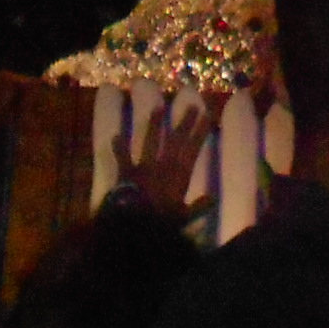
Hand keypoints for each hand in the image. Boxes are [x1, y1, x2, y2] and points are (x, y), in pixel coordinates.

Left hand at [112, 97, 217, 218]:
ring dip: (154, 125)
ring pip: (150, 141)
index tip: (208, 114)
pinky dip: (119, 147)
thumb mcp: (183, 216)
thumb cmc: (160, 219)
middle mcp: (163, 164)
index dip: (201, 130)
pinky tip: (116, 136)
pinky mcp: (126, 171)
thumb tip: (213, 198)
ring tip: (157, 109)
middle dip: (184, 122)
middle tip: (191, 106)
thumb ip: (198, 206)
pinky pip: (122, 157)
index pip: (193, 147)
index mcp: (179, 174)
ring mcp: (144, 166)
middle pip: (175, 140)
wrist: (132, 222)